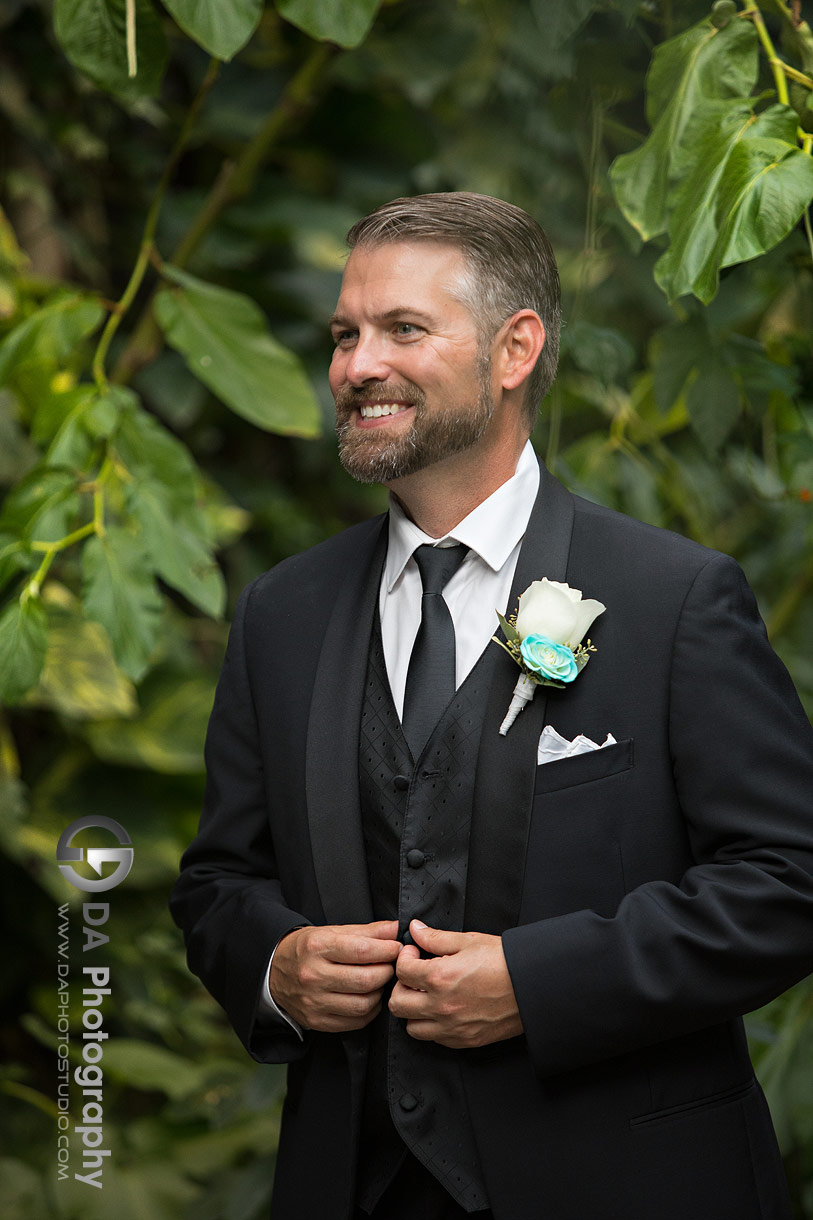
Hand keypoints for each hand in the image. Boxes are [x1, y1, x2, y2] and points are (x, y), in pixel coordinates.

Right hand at [269, 920, 400, 1032]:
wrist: (274, 971)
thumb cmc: (308, 948)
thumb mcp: (333, 931)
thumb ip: (367, 931)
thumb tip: (396, 929)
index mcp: (317, 947)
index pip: (362, 951)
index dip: (387, 950)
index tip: (397, 947)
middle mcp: (313, 975)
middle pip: (366, 980)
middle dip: (387, 972)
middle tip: (391, 965)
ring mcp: (314, 1001)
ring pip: (363, 1004)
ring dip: (380, 993)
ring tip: (380, 981)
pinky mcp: (316, 1021)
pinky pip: (355, 1022)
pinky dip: (370, 1010)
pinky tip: (369, 997)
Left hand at [388, 920, 523, 1048]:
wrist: (532, 987)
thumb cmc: (504, 961)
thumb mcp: (469, 941)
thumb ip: (436, 937)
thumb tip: (415, 930)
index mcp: (440, 978)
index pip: (401, 971)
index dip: (404, 957)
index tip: (414, 953)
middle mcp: (442, 1006)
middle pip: (397, 1003)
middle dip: (401, 985)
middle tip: (415, 975)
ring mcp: (452, 1027)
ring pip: (411, 1027)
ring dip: (414, 1010)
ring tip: (427, 995)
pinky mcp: (464, 1040)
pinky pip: (434, 1038)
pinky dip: (432, 1025)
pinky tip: (443, 1009)